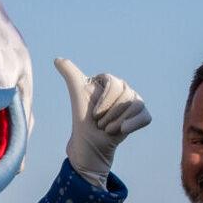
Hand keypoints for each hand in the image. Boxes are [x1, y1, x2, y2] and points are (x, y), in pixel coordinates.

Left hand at [54, 57, 151, 186]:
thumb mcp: (77, 94)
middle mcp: (124, 88)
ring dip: (117, 122)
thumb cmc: (83, 118)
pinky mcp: (142, 115)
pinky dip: (133, 124)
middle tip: (100, 123)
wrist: (89, 142)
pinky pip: (145, 117)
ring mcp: (135, 101)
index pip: (114, 84)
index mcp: (110, 81)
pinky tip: (123, 130)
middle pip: (125, 96)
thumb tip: (57, 60)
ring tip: (108, 128)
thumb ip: (70, 74)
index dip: (104, 102)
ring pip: (135, 106)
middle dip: (110, 114)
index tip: (94, 114)